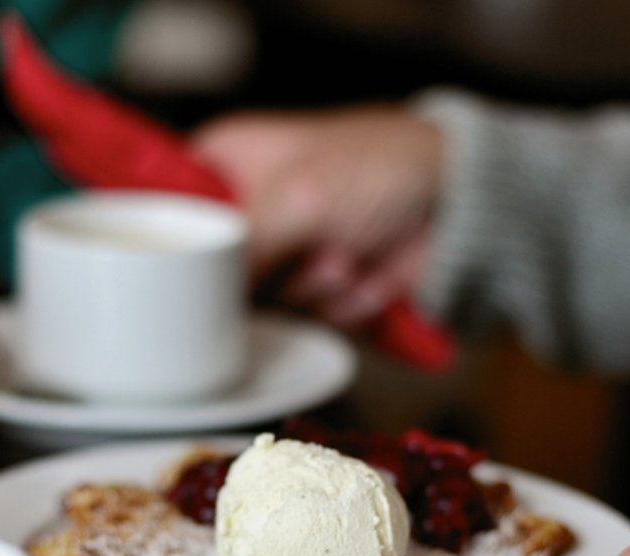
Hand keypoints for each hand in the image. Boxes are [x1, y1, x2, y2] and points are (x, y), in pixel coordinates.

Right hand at [190, 106, 442, 328]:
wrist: (459, 202)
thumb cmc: (379, 168)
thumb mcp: (296, 199)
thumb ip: (237, 251)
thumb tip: (193, 301)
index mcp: (226, 163)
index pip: (169, 212)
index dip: (179, 249)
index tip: (193, 271)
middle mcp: (248, 209)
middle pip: (214, 275)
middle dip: (270, 274)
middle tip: (303, 250)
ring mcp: (285, 253)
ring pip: (265, 305)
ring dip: (314, 287)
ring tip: (347, 254)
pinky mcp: (319, 288)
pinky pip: (307, 318)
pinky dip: (343, 302)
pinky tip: (368, 272)